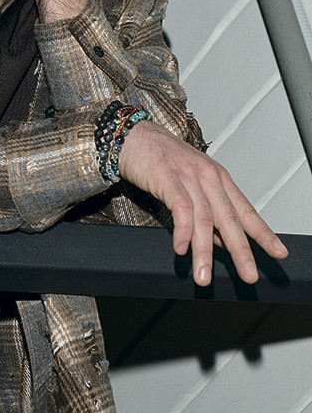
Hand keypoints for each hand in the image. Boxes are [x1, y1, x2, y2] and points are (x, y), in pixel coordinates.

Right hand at [118, 120, 288, 285]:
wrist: (133, 137)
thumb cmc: (160, 159)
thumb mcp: (190, 184)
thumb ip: (206, 211)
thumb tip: (220, 241)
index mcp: (219, 179)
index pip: (246, 210)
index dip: (263, 233)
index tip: (278, 252)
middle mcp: (209, 177)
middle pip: (229, 218)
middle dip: (241, 250)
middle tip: (248, 274)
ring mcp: (189, 177)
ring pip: (204, 219)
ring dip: (204, 252)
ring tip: (204, 275)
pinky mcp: (168, 178)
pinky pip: (181, 209)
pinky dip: (183, 232)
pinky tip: (181, 249)